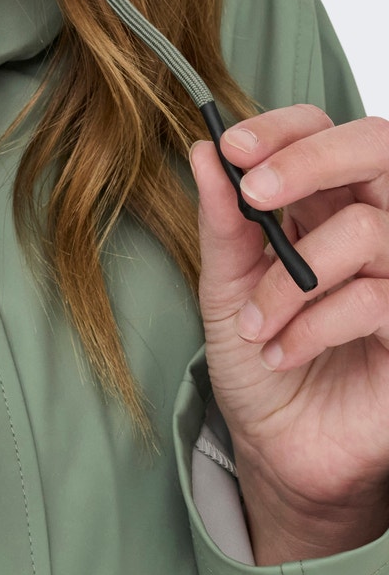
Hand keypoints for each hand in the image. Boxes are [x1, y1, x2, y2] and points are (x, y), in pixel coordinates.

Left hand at [190, 105, 388, 554]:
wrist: (278, 445)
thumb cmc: (259, 356)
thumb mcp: (226, 284)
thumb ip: (222, 221)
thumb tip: (203, 151)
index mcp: (323, 203)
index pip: (322, 130)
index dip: (284, 128)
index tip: (231, 146)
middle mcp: (370, 227)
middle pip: (375, 149)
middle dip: (309, 160)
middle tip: (253, 191)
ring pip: (365, 231)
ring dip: (292, 278)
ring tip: (255, 321)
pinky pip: (375, 299)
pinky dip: (313, 324)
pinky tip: (281, 351)